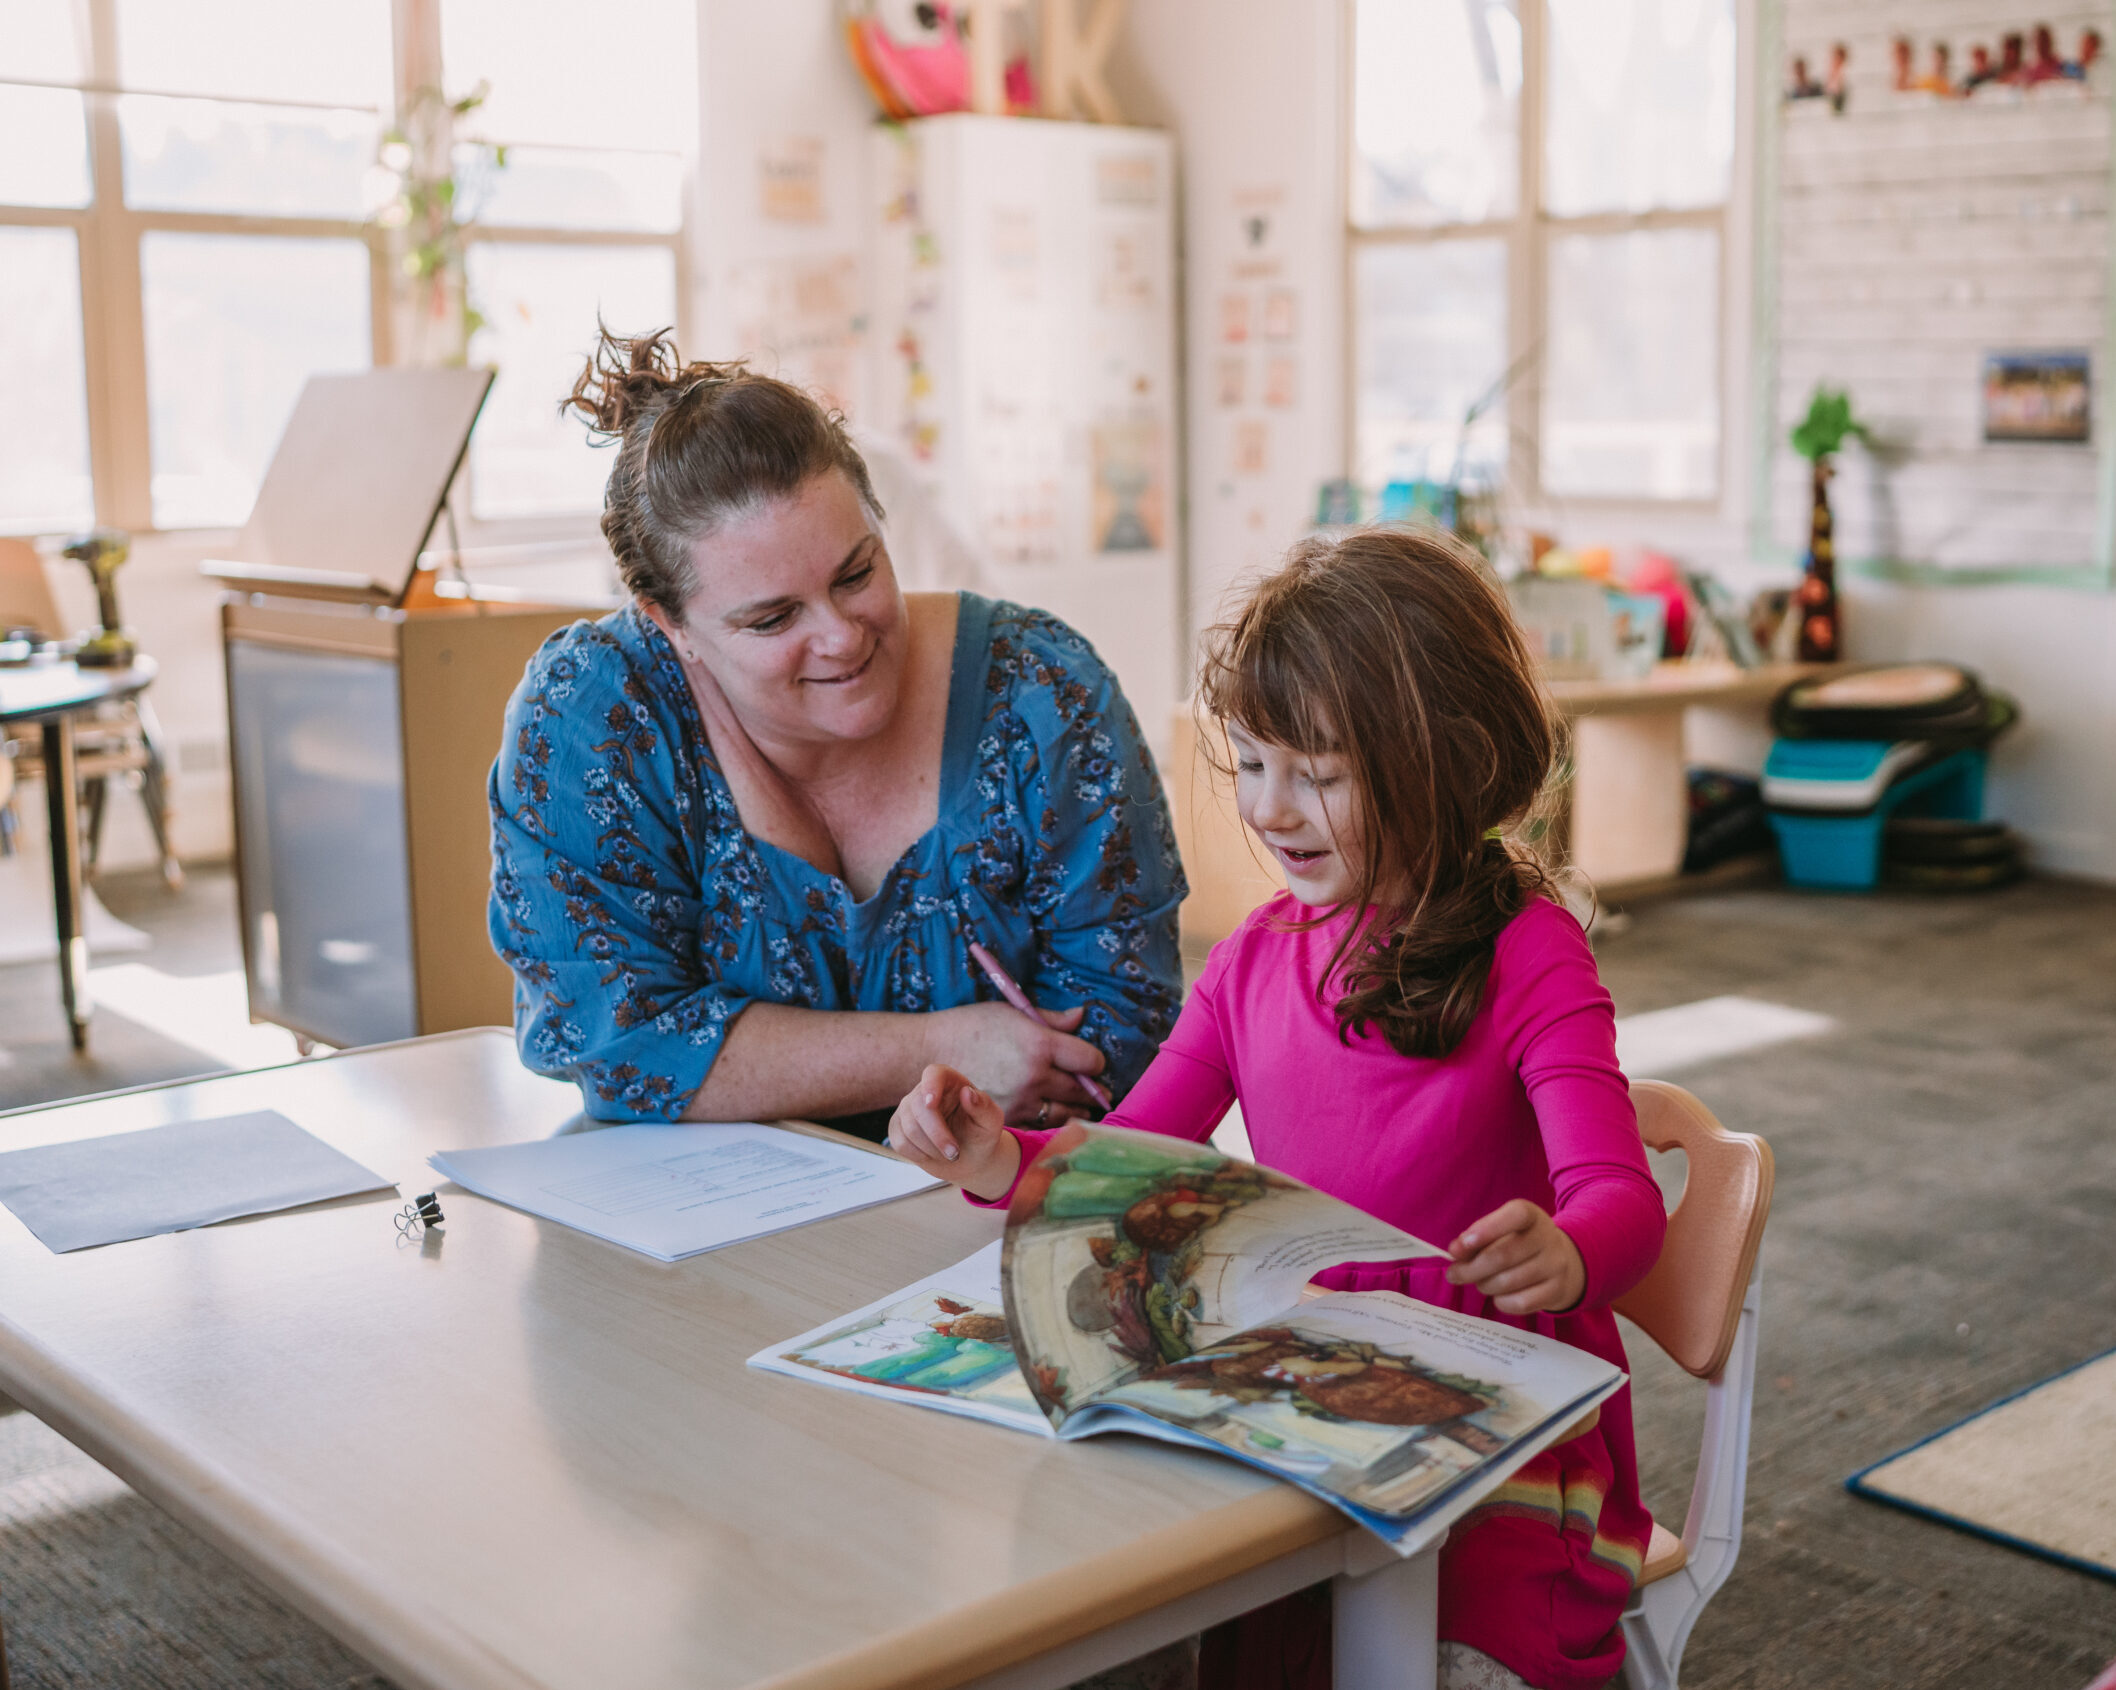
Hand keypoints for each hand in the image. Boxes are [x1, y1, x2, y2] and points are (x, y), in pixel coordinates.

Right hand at [888, 1065, 1024, 1200]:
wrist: (969, 1158)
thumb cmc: (981, 1134)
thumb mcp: (990, 1122)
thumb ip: (983, 1106)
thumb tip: (968, 1093)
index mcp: (950, 1082)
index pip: (934, 1073)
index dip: (930, 1085)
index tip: (931, 1103)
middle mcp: (924, 1091)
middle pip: (918, 1107)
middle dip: (937, 1134)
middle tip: (954, 1153)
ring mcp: (907, 1109)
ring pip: (908, 1127)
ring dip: (931, 1148)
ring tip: (950, 1155)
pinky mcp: (897, 1128)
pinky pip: (900, 1142)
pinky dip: (919, 1155)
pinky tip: (934, 1155)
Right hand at [924, 1001, 1105, 1127]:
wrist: (931, 1054)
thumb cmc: (973, 1027)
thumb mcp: (1013, 1013)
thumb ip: (1051, 1019)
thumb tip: (1081, 1015)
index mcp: (1039, 1044)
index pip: (1089, 1060)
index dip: (1095, 1062)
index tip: (1091, 1063)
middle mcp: (1034, 1075)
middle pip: (1082, 1089)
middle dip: (1091, 1088)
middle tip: (1094, 1087)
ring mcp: (1021, 1100)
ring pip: (1067, 1112)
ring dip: (1077, 1108)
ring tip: (1079, 1102)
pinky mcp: (1008, 1118)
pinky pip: (1043, 1124)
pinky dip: (1052, 1120)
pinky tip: (1051, 1111)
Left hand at [1444, 1199, 1585, 1314]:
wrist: (1564, 1263)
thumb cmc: (1520, 1244)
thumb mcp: (1502, 1231)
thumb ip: (1476, 1238)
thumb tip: (1455, 1252)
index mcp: (1532, 1216)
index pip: (1516, 1215)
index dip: (1486, 1230)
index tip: (1457, 1248)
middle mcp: (1548, 1238)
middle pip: (1503, 1256)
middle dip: (1471, 1268)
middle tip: (1454, 1274)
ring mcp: (1556, 1266)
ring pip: (1508, 1282)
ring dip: (1484, 1285)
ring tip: (1481, 1282)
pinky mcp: (1557, 1291)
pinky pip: (1520, 1302)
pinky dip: (1501, 1302)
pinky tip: (1499, 1296)